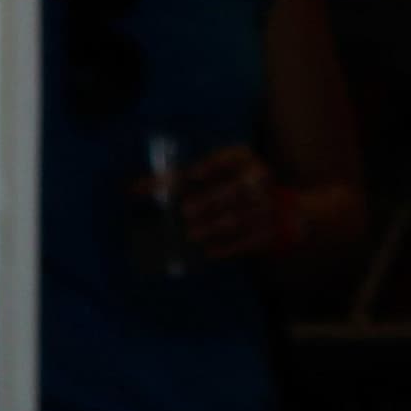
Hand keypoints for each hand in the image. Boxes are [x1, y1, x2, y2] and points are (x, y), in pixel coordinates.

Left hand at [175, 146, 293, 264]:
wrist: (274, 209)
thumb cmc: (224, 186)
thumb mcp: (203, 176)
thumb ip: (172, 180)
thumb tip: (135, 189)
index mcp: (242, 158)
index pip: (227, 158)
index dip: (211, 165)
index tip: (191, 174)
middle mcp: (259, 178)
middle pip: (236, 190)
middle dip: (210, 201)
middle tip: (185, 211)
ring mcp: (267, 204)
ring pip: (240, 218)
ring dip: (213, 227)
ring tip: (190, 235)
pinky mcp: (269, 230)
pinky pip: (248, 240)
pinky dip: (227, 247)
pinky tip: (207, 251)